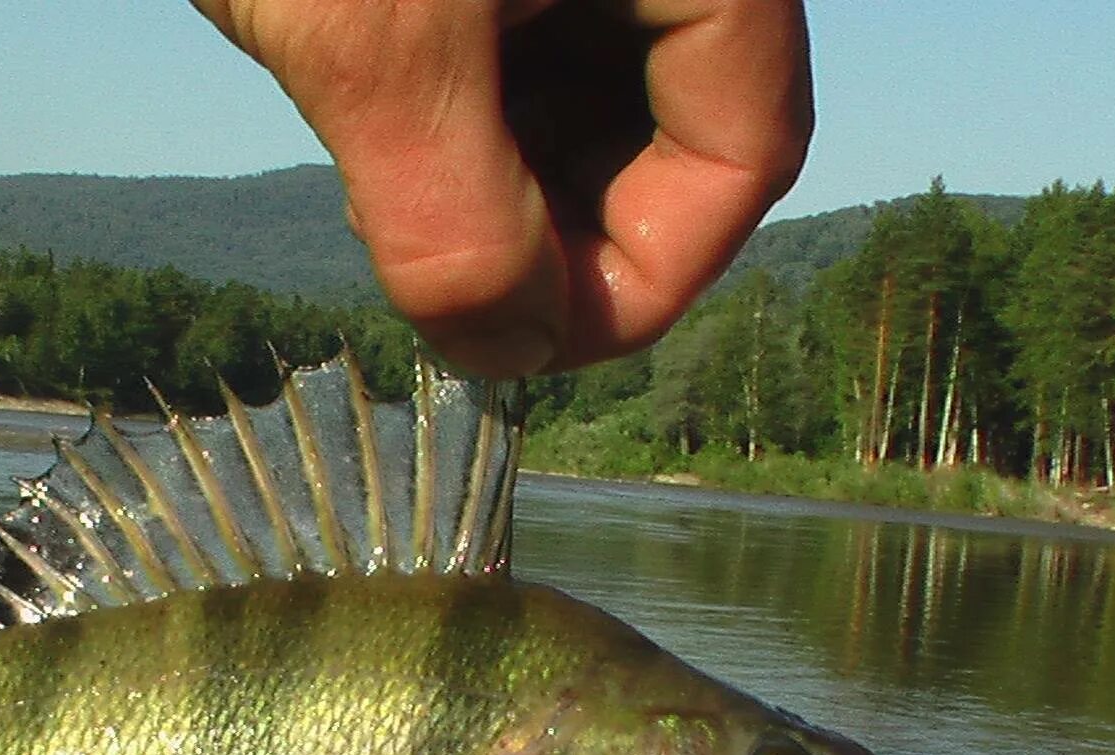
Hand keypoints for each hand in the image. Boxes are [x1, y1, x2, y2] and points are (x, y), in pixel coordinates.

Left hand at [190, 0, 812, 375]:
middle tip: (444, 275)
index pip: (740, 156)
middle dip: (564, 233)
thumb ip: (455, 222)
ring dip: (509, 181)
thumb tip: (507, 357)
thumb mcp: (374, 38)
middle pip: (674, 134)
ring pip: (597, 96)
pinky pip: (529, 42)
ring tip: (393, 189)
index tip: (521, 343)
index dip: (642, 281)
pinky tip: (383, 115)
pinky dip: (468, 112)